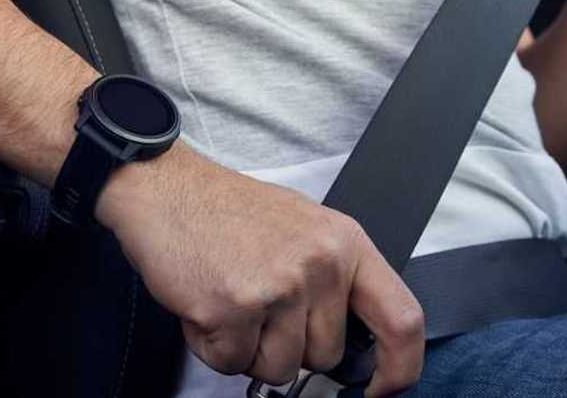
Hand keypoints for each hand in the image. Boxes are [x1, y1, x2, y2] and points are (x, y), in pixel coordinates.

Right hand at [96, 143, 424, 396]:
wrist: (165, 189)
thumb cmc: (227, 210)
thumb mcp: (304, 228)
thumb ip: (333, 279)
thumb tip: (348, 341)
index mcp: (345, 244)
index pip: (402, 320)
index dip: (399, 368)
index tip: (381, 388)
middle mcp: (319, 265)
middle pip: (324, 356)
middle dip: (287, 347)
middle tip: (257, 306)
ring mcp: (278, 288)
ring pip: (277, 369)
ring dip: (247, 349)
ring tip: (229, 300)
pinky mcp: (233, 309)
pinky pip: (231, 363)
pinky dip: (212, 345)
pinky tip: (204, 304)